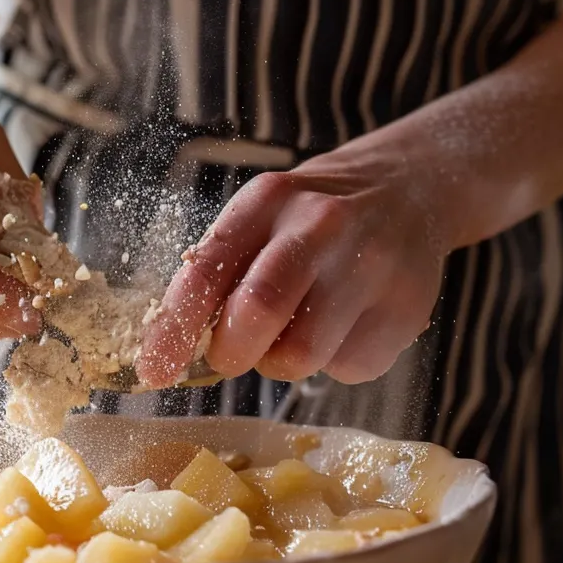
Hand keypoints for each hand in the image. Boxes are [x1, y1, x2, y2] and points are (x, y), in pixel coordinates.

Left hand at [136, 142, 446, 385]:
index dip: (173, 329)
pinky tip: (346, 327)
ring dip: (284, 361)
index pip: (205, 271)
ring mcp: (370, 265)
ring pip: (302, 355)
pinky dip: (335, 362)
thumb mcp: (261, 219)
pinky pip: (349, 368)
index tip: (153, 371)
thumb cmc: (311, 221)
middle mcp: (320, 226)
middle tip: (234, 354)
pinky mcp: (406, 307)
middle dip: (232, 352)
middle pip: (257, 311)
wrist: (409, 191)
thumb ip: (221, 273)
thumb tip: (173, 350)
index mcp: (266, 201)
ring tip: (297, 332)